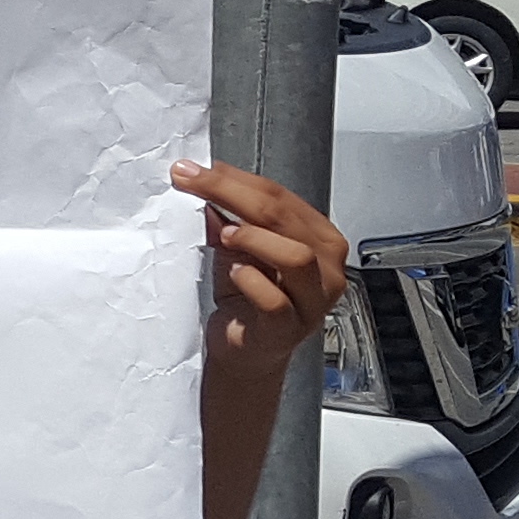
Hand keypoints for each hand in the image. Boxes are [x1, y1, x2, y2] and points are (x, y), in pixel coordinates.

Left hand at [177, 159, 349, 397]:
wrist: (243, 349)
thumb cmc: (245, 297)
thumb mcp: (235, 248)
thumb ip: (226, 216)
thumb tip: (200, 178)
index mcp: (318, 237)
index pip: (279, 196)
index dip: (235, 179)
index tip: (194, 168)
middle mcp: (326, 266)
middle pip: (284, 218)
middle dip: (233, 194)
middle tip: (192, 183)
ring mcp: (313, 300)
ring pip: (296, 256)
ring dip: (255, 237)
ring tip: (223, 233)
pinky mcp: (290, 328)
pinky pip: (276, 300)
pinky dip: (252, 281)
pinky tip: (233, 272)